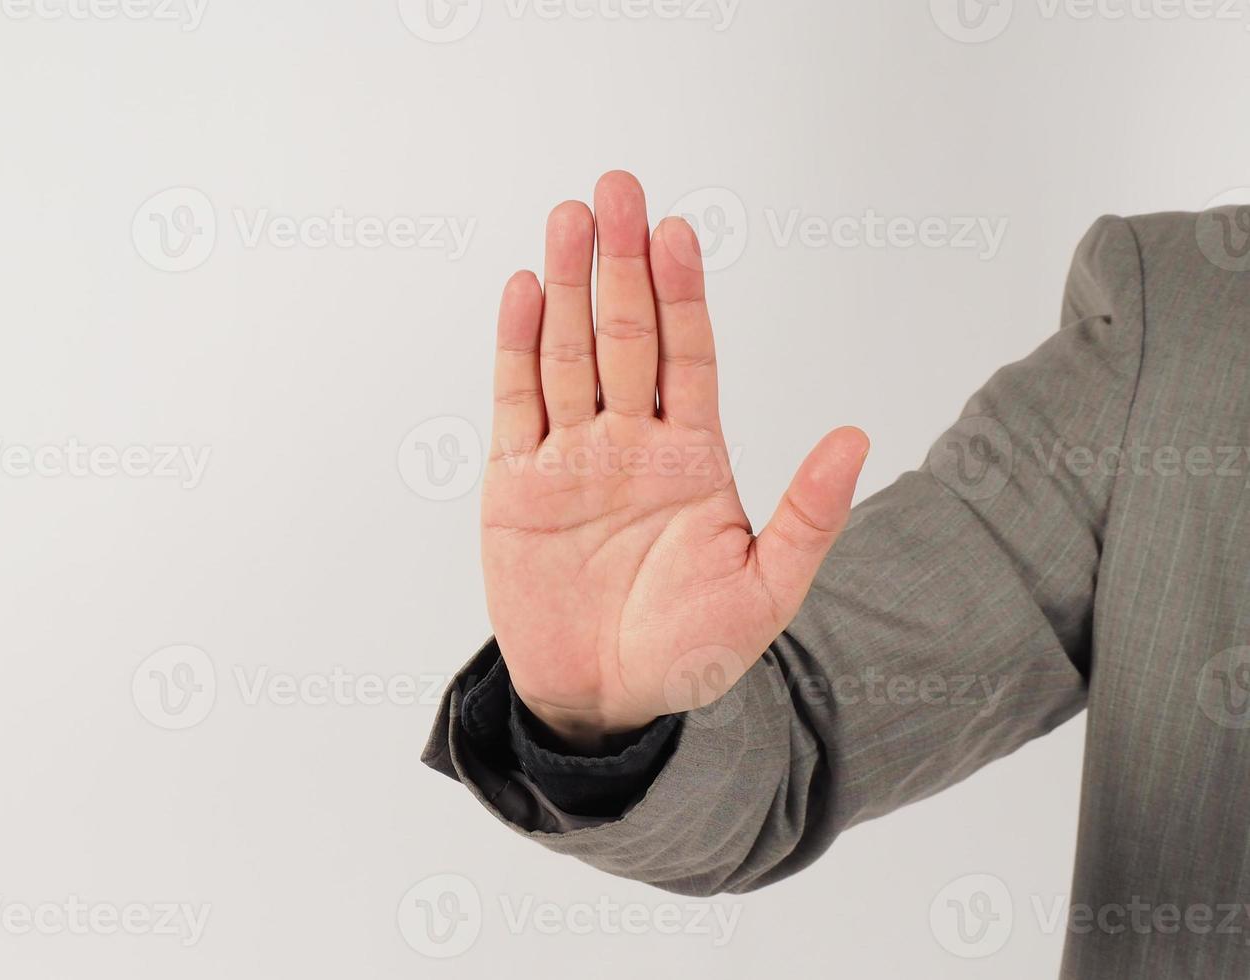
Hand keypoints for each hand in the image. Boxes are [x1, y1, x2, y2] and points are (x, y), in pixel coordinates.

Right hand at [481, 171, 869, 749]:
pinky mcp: (515, 483)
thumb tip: (857, 438)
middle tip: (617, 189)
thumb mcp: (767, 591)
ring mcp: (569, 457)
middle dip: (620, 263)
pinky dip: (516, 347)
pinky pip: (516, 402)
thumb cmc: (688, 651)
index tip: (679, 234)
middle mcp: (628, 441)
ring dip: (566, 286)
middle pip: (623, 334)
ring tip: (569, 219)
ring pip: (567, 353)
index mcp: (691, 456)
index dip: (683, 294)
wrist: (602, 701)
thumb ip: (806, 514)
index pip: (687, 355)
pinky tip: (523, 292)